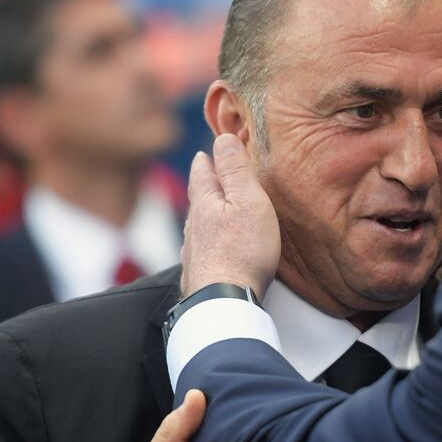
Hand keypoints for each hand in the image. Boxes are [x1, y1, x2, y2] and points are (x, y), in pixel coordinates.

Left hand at [180, 134, 280, 296]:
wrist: (224, 302)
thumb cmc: (243, 251)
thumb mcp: (248, 201)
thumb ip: (236, 170)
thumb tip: (222, 138)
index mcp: (205, 203)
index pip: (203, 172)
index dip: (208, 159)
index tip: (209, 149)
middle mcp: (193, 225)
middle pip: (198, 198)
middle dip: (205, 184)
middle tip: (209, 172)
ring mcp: (194, 251)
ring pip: (197, 224)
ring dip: (205, 213)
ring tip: (212, 207)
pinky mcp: (199, 274)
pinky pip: (202, 249)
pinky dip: (207, 241)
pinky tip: (210, 248)